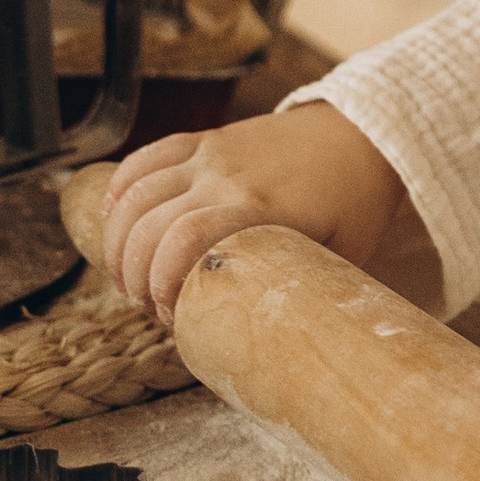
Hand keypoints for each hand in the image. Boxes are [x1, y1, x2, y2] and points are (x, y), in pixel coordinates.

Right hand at [97, 107, 414, 322]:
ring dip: (118, 240)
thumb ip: (300, 290)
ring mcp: (212, 153)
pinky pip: (146, 157)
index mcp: (260, 205)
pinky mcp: (205, 139)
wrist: (365, 132)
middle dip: (134, 274)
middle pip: (150, 225)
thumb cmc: (355, 200)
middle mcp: (226, 175)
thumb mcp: (339, 253)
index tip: (170, 317)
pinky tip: (113, 221)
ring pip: (137, 193)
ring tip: (125, 278)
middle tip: (147, 305)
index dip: (162, 285)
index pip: (185, 241)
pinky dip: (121, 190)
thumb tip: (278, 349)